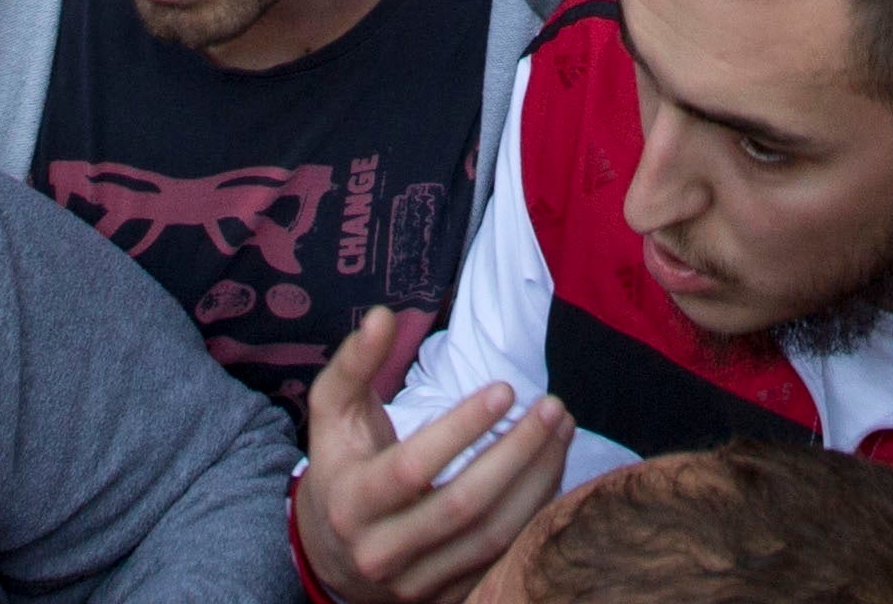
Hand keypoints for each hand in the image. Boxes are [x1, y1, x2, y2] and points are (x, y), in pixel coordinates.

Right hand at [293, 306, 569, 603]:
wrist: (332, 553)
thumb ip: (354, 363)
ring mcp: (416, 582)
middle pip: (463, 506)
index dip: (461, 429)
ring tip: (561, 429)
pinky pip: (502, 556)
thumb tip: (381, 316)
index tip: (504, 389)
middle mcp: (382, 550)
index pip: (413, 467)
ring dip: (537, 480)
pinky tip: (550, 468)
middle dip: (517, 453)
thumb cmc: (341, 466)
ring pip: (491, 537)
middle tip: (552, 407)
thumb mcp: (333, 412)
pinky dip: (534, 512)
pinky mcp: (446, 597)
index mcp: (352, 502)